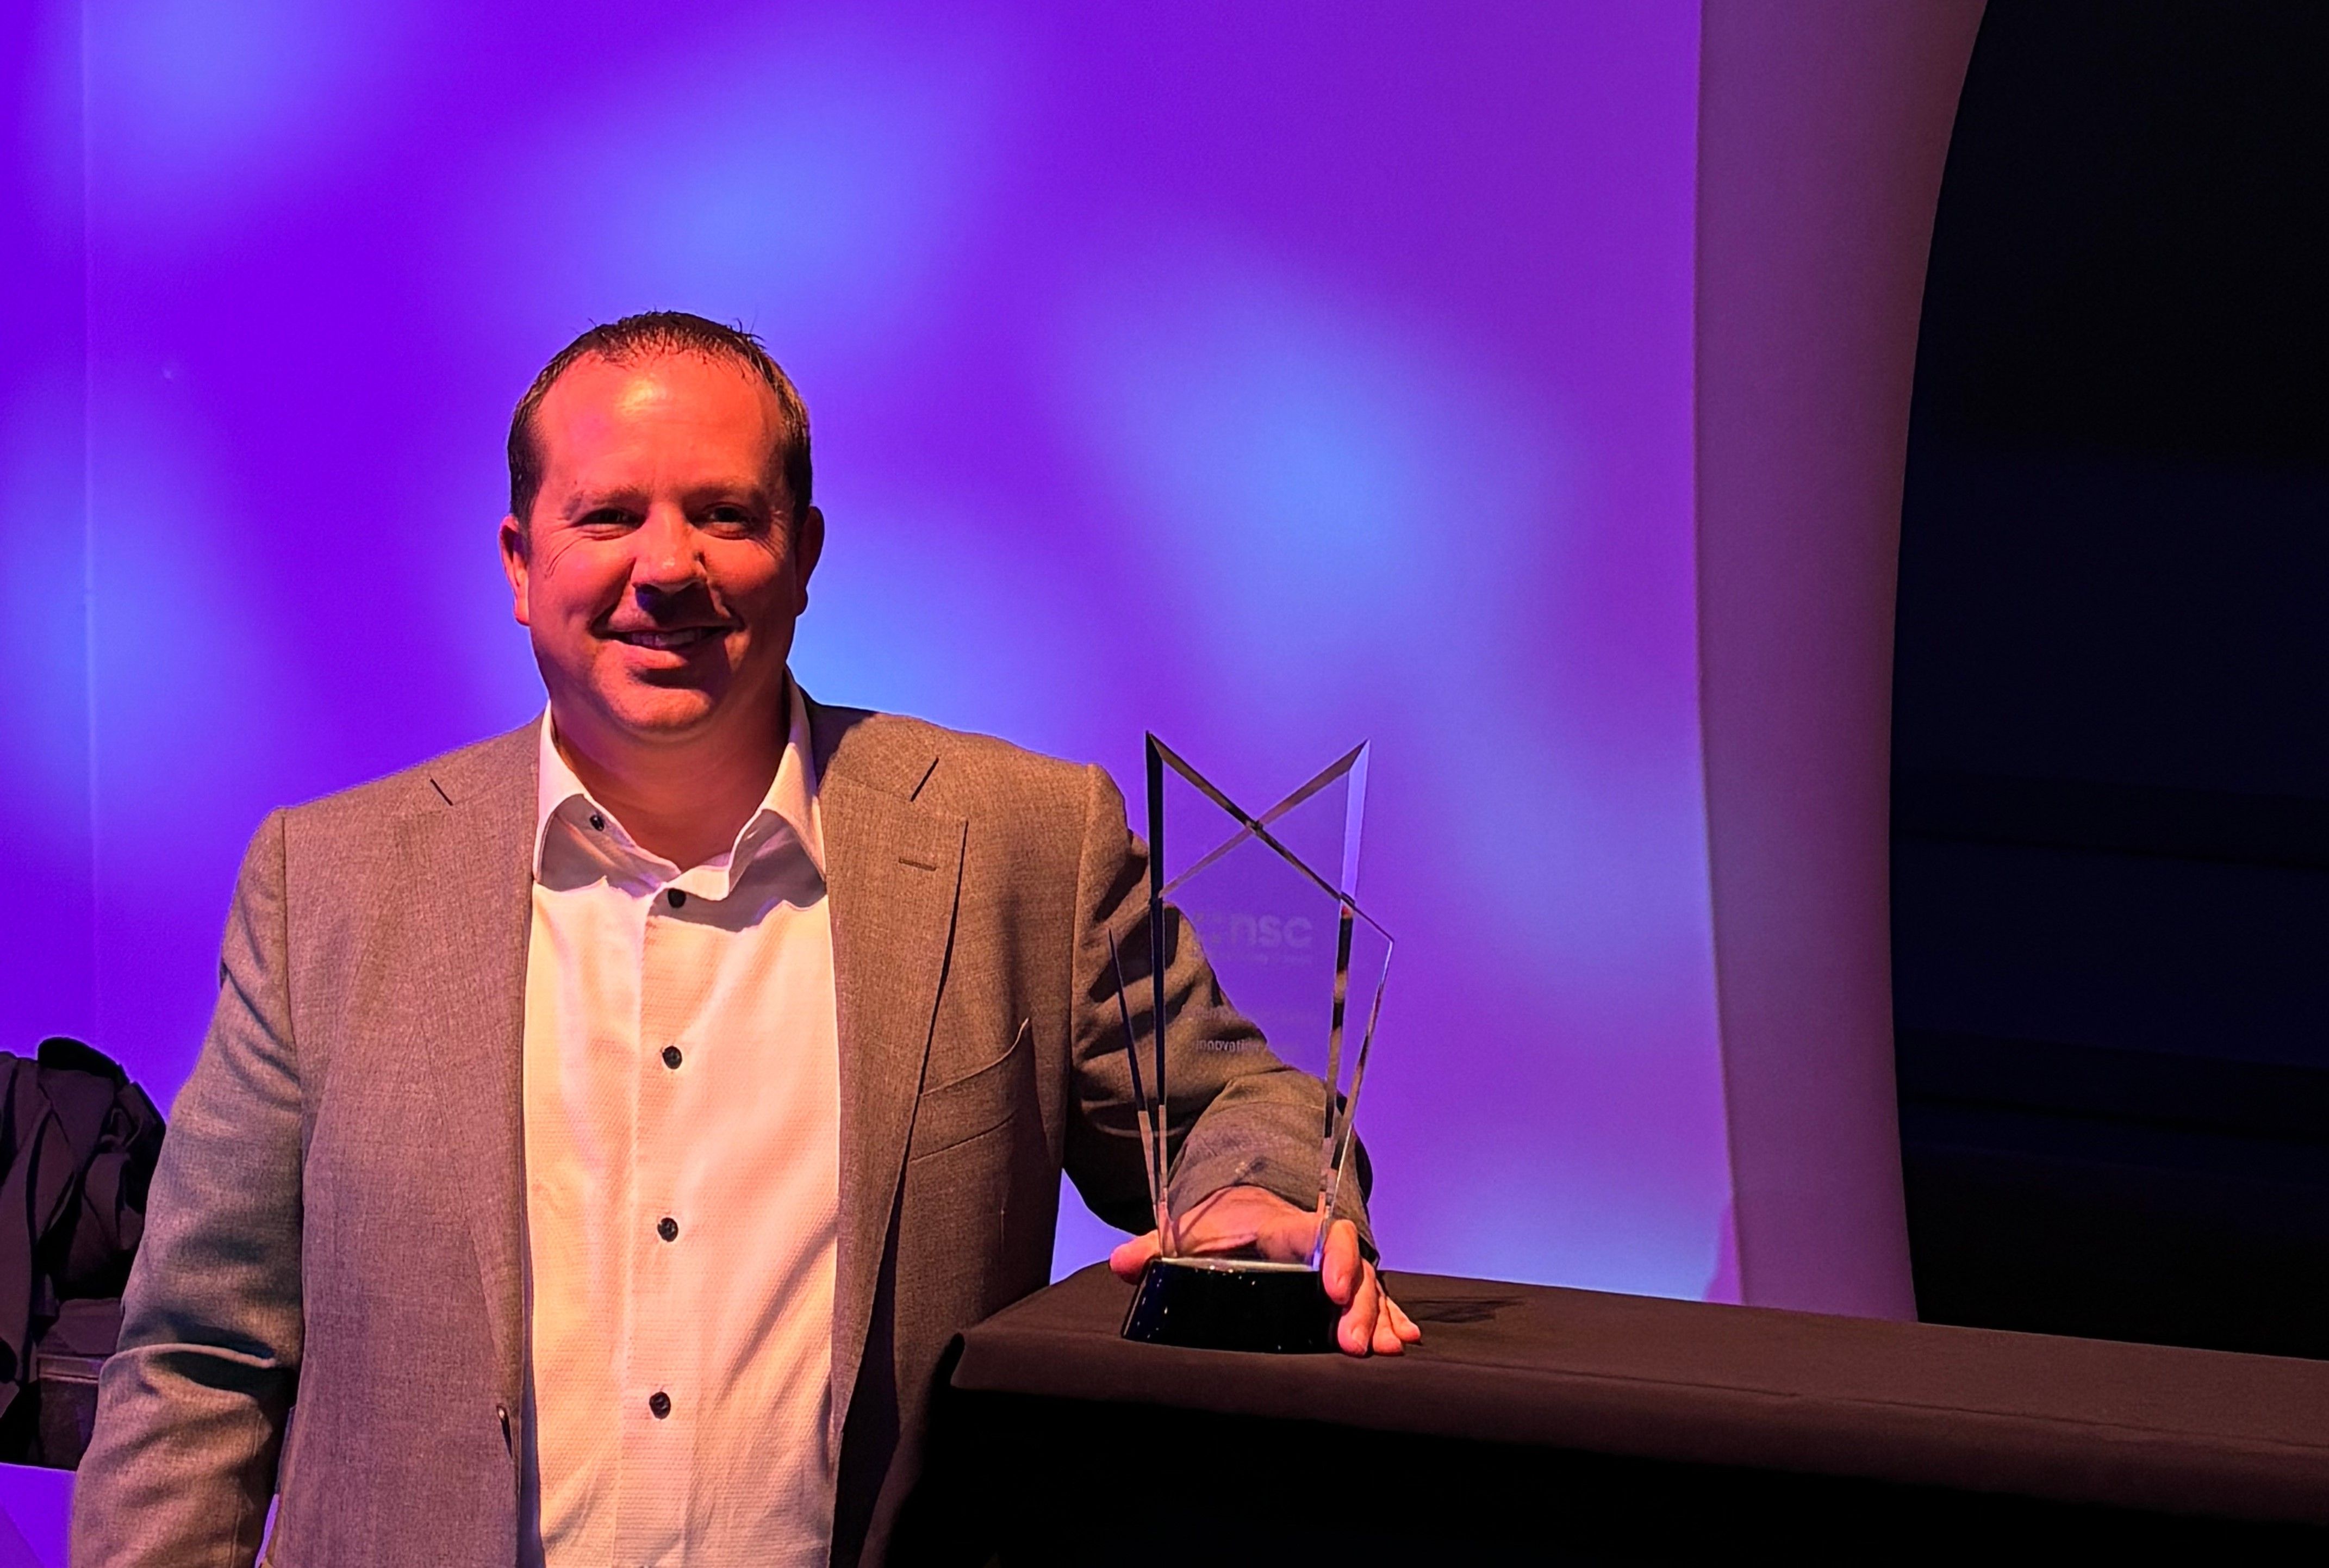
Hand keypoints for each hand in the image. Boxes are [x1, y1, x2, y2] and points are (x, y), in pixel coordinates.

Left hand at [1107, 1185, 1422, 1356]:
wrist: (1241, 1208)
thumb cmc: (1217, 1224)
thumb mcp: (1185, 1230)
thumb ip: (1153, 1246)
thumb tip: (1121, 1262)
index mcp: (1284, 1225)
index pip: (1319, 1232)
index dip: (1331, 1256)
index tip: (1331, 1289)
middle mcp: (1316, 1244)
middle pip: (1351, 1267)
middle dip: (1359, 1305)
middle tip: (1357, 1346)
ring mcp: (1331, 1265)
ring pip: (1366, 1285)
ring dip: (1378, 1315)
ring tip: (1387, 1348)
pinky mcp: (1337, 1285)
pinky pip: (1371, 1297)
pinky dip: (1388, 1315)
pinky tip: (1402, 1338)